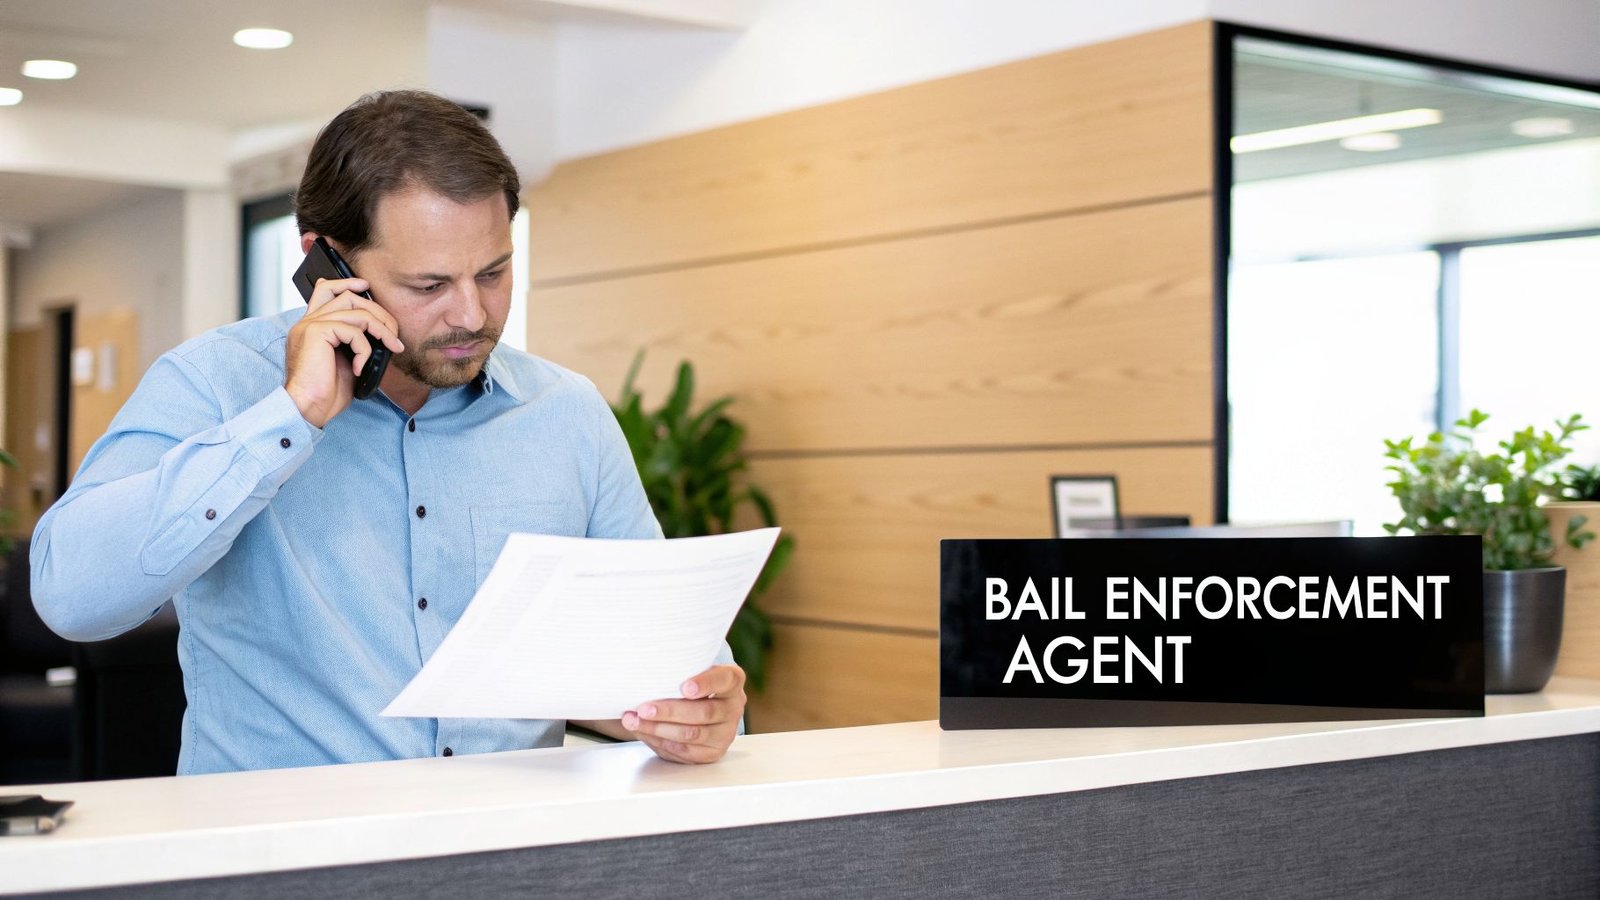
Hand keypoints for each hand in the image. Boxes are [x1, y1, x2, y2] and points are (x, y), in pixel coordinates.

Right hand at [284, 276, 403, 427]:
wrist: (307, 407)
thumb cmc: (326, 392)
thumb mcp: (345, 361)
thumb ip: (354, 342)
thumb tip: (382, 335)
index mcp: (311, 326)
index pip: (325, 290)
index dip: (346, 282)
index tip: (366, 286)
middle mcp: (307, 321)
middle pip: (347, 296)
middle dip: (378, 311)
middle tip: (393, 334)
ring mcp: (310, 325)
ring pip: (356, 311)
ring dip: (381, 329)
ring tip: (391, 348)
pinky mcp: (316, 332)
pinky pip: (354, 330)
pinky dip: (364, 349)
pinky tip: (359, 367)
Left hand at [621, 664, 745, 763]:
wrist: (701, 708)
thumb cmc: (691, 684)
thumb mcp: (692, 670)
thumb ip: (678, 670)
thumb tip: (641, 674)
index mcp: (731, 681)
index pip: (724, 679)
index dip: (705, 684)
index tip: (684, 688)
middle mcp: (733, 708)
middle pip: (704, 712)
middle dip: (669, 711)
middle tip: (644, 709)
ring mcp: (725, 733)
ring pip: (692, 734)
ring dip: (658, 729)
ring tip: (635, 721)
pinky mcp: (712, 753)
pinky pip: (685, 751)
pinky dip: (660, 742)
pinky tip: (644, 732)